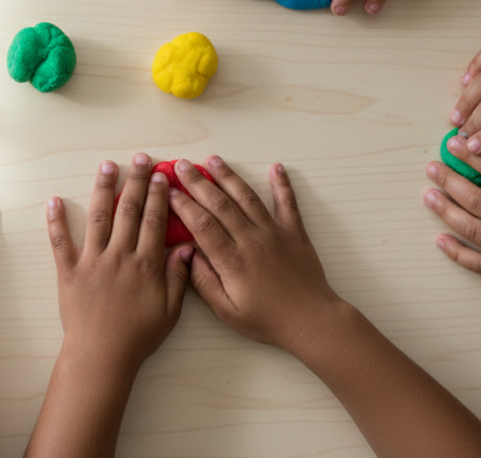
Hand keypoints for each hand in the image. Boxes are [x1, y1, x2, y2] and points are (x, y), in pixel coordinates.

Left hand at [47, 155, 190, 371]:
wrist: (102, 356)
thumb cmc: (138, 336)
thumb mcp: (170, 311)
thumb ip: (179, 277)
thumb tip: (187, 246)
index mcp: (146, 265)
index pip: (154, 221)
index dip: (159, 196)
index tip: (162, 176)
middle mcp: (119, 256)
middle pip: (129, 210)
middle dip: (137, 181)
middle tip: (141, 158)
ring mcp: (92, 261)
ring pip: (98, 217)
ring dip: (102, 188)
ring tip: (107, 165)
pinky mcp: (69, 271)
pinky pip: (61, 242)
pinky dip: (55, 221)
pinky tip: (53, 200)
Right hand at [167, 158, 345, 357]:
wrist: (311, 321)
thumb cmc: (268, 320)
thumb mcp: (227, 311)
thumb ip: (204, 282)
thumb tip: (187, 254)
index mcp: (232, 261)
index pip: (201, 224)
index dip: (183, 205)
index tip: (169, 191)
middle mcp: (251, 240)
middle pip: (219, 204)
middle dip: (197, 182)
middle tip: (182, 165)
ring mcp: (274, 232)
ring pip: (247, 197)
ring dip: (229, 176)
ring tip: (213, 160)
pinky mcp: (294, 232)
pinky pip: (287, 202)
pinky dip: (282, 184)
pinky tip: (276, 167)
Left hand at [424, 136, 480, 307]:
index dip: (470, 155)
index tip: (452, 144)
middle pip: (474, 197)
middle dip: (449, 179)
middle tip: (432, 167)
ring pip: (469, 228)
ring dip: (445, 211)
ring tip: (428, 196)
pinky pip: (478, 264)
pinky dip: (456, 253)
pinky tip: (440, 240)